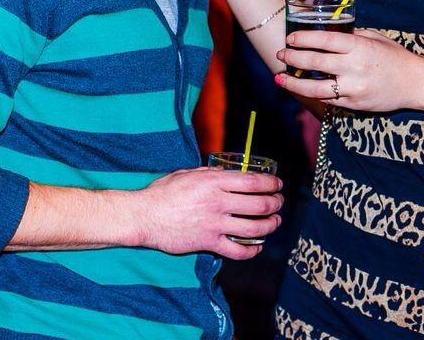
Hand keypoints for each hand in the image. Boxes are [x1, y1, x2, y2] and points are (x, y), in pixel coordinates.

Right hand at [136, 167, 282, 260]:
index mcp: (214, 181)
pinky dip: (252, 250)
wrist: (145, 216)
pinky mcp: (209, 243)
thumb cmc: (163, 192)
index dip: (271, 183)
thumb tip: (227, 172)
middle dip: (275, 203)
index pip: (253, 181)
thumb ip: (210, 172)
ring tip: (275, 222)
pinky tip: (257, 247)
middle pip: (259, 204)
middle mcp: (218, 202)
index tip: (277, 184)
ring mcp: (215, 224)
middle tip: (279, 203)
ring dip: (270, 225)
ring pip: (254, 228)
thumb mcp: (188, 173)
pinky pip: (238, 250)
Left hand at [274, 28, 418, 112]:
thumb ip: (352, 35)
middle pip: (315, 62)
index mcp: (359, 47)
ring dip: (294, 82)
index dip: (303, 38)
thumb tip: (328, 31)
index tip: (290, 38)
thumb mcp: (376, 38)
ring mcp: (353, 88)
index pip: (324, 40)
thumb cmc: (395, 57)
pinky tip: (302, 88)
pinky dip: (313, 93)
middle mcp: (354, 67)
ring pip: (315, 87)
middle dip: (294, 58)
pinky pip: (328, 99)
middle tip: (282, 54)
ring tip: (280, 78)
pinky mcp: (354, 103)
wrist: (415, 84)